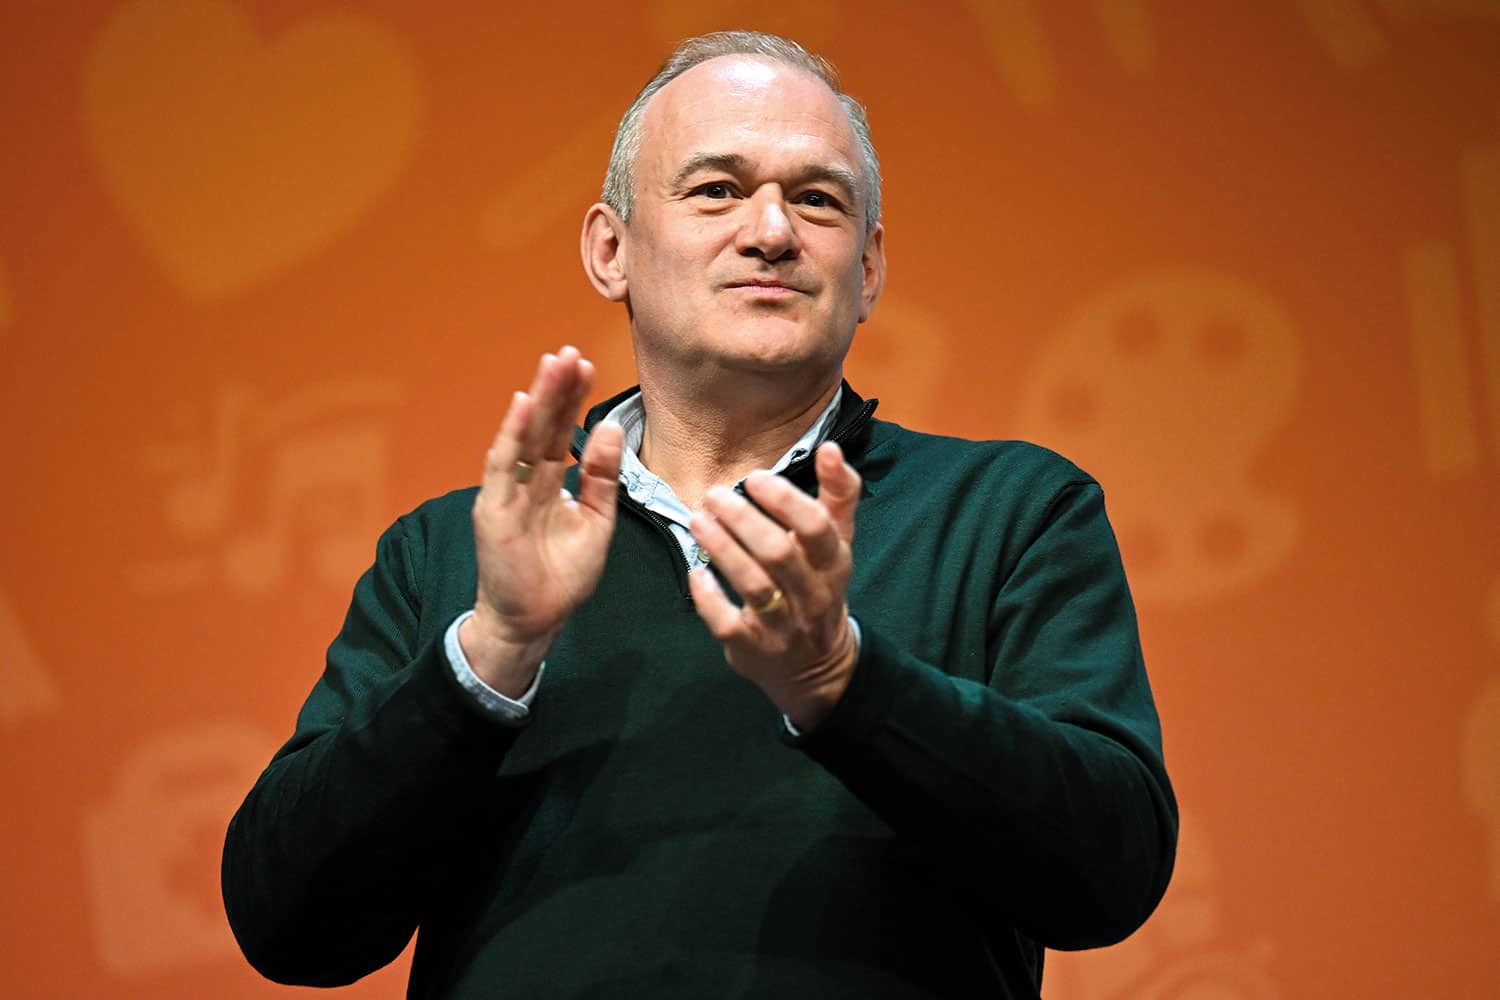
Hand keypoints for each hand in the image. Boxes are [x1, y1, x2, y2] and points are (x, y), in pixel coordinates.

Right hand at [461, 346, 622, 695]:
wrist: (536, 621)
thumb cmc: (562, 576)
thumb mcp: (596, 522)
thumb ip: (602, 477)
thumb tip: (610, 428)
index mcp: (551, 482)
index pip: (563, 431)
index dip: (574, 399)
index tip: (588, 366)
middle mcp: (527, 480)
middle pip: (543, 426)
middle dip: (557, 389)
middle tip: (570, 353)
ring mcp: (508, 492)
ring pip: (524, 436)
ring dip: (537, 400)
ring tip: (552, 365)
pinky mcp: (493, 510)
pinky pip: (503, 466)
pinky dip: (511, 434)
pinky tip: (523, 406)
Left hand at [687, 442, 862, 730]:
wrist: (819, 665)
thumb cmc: (821, 587)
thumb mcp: (838, 543)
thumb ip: (838, 495)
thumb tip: (831, 447)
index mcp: (833, 562)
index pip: (816, 526)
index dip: (785, 499)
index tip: (754, 477)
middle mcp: (812, 594)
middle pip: (779, 553)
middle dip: (744, 520)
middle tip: (715, 494)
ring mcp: (784, 625)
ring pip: (753, 585)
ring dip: (722, 549)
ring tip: (697, 519)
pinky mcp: (754, 649)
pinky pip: (729, 624)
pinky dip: (710, 598)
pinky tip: (695, 573)